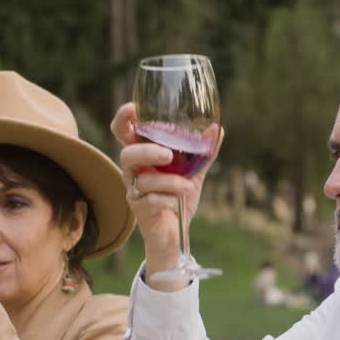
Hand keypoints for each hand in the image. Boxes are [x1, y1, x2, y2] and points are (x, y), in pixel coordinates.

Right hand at [110, 103, 221, 289]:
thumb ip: (203, 152)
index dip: (122, 119)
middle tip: (168, 155)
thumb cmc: (179, 197)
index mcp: (143, 155)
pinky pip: (151, 200)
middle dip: (147, 152)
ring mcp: (133, 190)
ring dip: (169, 182)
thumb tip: (217, 129)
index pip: (124, 133)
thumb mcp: (194, 173)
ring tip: (188, 187)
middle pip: (127, 154)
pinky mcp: (138, 209)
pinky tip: (178, 204)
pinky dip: (169, 200)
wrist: (177, 232)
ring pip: (143, 179)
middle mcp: (133, 170)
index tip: (132, 108)